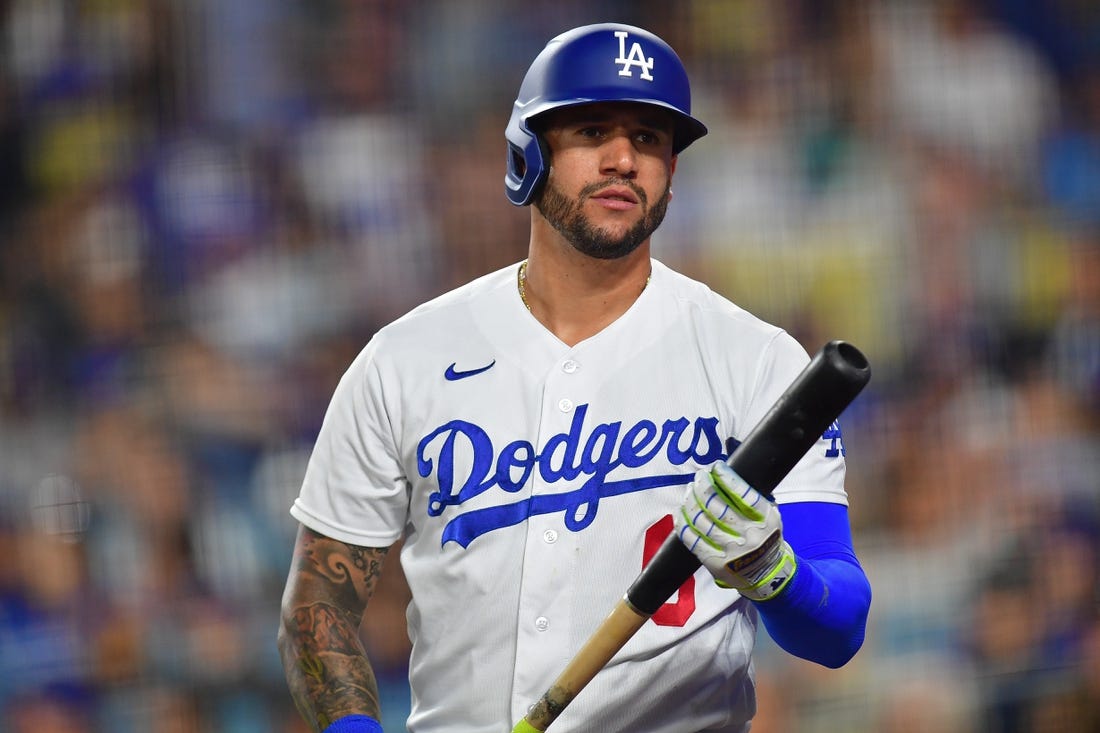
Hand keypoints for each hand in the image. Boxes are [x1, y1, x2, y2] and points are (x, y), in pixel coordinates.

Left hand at [675, 462, 796, 600]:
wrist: (767, 575)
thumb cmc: (764, 538)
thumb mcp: (769, 516)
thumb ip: (751, 498)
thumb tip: (724, 475)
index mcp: (765, 521)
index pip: (744, 495)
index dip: (727, 478)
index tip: (717, 467)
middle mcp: (748, 536)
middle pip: (718, 507)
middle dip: (704, 487)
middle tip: (699, 476)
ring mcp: (730, 551)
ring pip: (702, 521)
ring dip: (691, 502)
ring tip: (689, 490)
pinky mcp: (714, 563)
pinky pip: (692, 539)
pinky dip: (683, 523)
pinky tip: (680, 511)